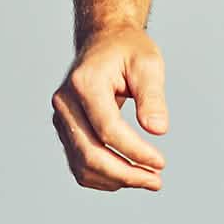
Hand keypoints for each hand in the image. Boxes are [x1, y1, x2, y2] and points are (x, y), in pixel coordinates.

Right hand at [52, 27, 167, 192]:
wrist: (104, 41)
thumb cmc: (128, 50)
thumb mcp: (148, 64)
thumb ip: (153, 97)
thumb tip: (158, 130)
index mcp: (84, 83)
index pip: (108, 130)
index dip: (136, 152)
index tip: (161, 163)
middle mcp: (65, 103)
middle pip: (91, 155)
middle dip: (127, 175)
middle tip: (157, 181)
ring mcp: (61, 120)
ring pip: (84, 167)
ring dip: (117, 181)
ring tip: (148, 179)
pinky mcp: (66, 133)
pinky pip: (81, 167)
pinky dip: (106, 179)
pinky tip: (130, 174)